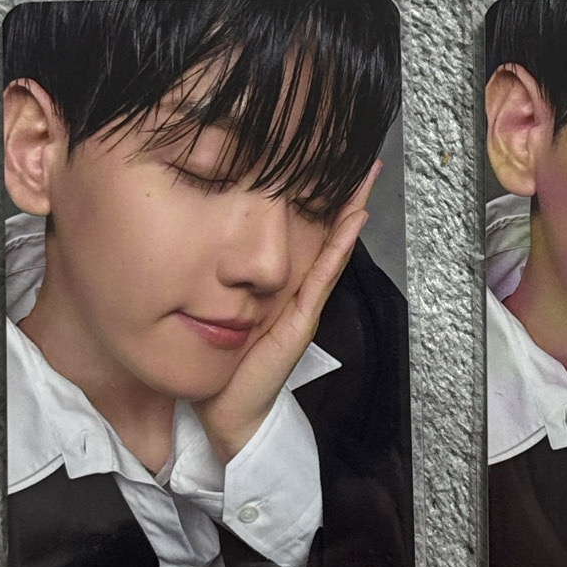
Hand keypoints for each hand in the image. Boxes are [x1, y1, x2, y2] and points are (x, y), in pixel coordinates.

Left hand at [194, 161, 380, 462]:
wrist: (227, 409)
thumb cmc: (222, 364)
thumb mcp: (216, 309)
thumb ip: (214, 282)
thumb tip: (199, 244)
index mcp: (279, 286)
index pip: (302, 234)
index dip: (317, 200)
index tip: (329, 163)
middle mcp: (298, 290)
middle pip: (326, 234)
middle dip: (345, 196)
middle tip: (363, 158)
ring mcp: (304, 303)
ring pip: (333, 247)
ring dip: (351, 211)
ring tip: (366, 176)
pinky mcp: (301, 318)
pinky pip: (324, 275)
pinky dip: (339, 245)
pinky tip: (351, 219)